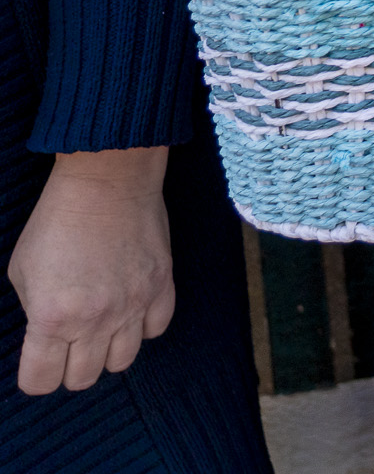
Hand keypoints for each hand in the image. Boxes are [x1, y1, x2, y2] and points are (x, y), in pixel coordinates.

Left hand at [9, 149, 173, 392]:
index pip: (40, 382)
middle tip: (67, 344)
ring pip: (122, 362)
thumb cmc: (58, 220)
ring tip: (100, 330)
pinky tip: (130, 310)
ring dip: (106, 351)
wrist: (108, 180)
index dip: (35, 375)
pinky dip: (142, 327)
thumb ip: (35, 313)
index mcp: (51, 317)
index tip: (38, 361)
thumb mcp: (23, 272)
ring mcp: (133, 302)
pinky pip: (156, 329)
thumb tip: (48, 336)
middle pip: (82, 378)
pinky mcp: (162, 284)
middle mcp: (95, 318)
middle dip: (69, 367)